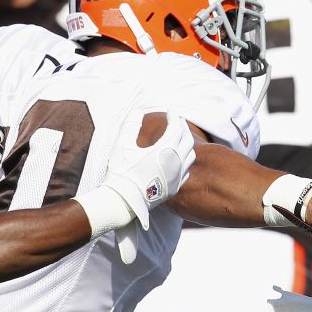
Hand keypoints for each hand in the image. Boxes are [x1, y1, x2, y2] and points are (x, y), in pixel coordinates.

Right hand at [102, 111, 195, 231]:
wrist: (124, 201)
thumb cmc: (121, 171)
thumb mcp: (122, 144)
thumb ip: (131, 125)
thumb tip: (137, 111)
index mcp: (165, 149)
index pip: (176, 127)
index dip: (174, 116)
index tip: (170, 111)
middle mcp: (176, 161)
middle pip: (187, 139)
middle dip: (182, 127)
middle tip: (176, 121)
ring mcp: (178, 175)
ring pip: (191, 154)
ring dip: (186, 143)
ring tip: (179, 138)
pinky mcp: (175, 187)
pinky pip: (186, 170)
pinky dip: (184, 160)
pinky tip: (178, 159)